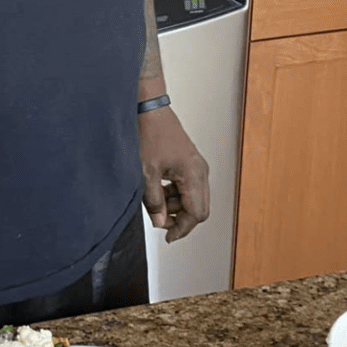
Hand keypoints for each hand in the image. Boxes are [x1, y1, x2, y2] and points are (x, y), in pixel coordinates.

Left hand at [138, 105, 209, 242]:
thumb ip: (154, 201)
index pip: (196, 214)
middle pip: (199, 208)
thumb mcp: (146, 172)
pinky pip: (188, 186)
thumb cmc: (149, 133)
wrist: (149, 108)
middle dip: (179, 218)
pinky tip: (158, 189)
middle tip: (159, 219)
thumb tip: (160, 222)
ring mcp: (197, 165)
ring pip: (193, 198)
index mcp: (193, 174)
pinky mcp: (189, 162)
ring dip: (176, 205)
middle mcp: (200, 170)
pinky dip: (175, 193)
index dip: (181, 228)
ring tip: (154, 201)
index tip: (168, 237)